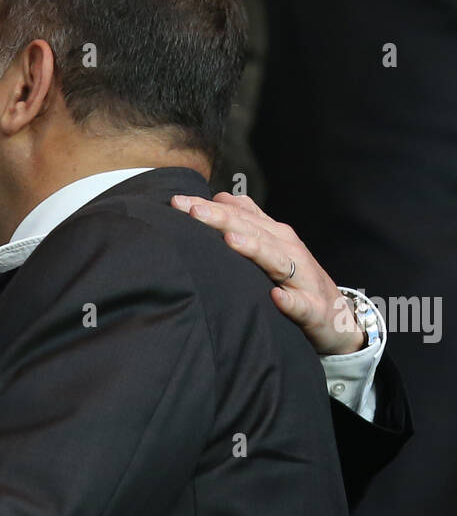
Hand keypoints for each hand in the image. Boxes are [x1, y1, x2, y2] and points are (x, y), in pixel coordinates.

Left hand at [170, 192, 364, 355]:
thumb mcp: (272, 248)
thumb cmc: (298, 282)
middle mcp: (288, 251)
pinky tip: (276, 297)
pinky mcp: (314, 309)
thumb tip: (221, 197)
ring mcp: (302, 279)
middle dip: (222, 219)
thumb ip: (250, 223)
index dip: (209, 207)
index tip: (178, 200)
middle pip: (252, 231)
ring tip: (230, 240)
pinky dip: (290, 300)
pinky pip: (301, 305)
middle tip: (192, 209)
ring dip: (255, 249)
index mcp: (274, 237)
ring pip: (276, 260)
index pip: (238, 217)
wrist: (338, 318)